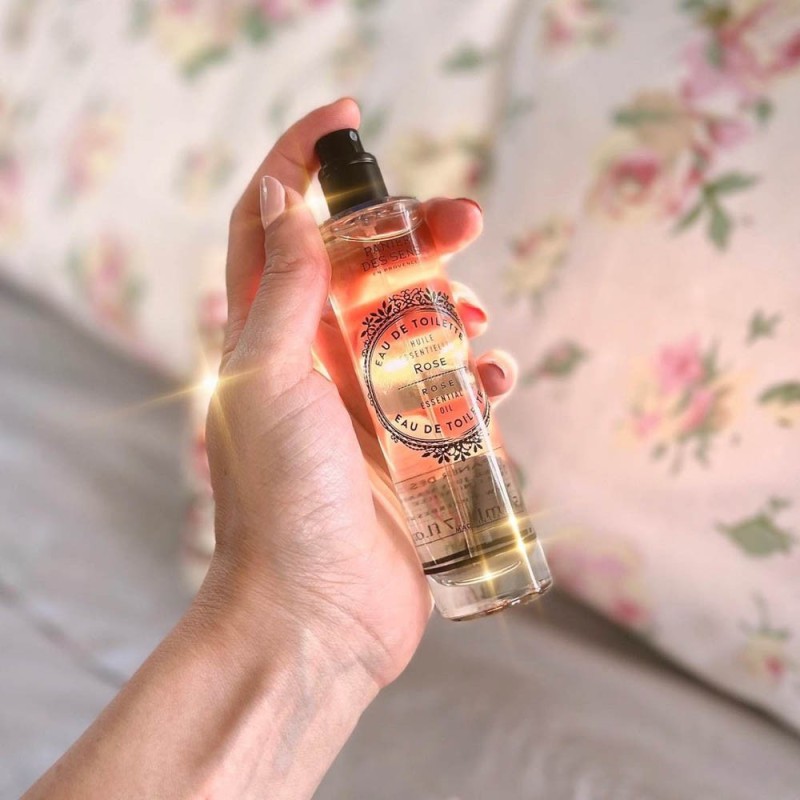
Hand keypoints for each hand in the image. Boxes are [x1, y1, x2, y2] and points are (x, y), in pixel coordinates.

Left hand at [203, 98, 518, 687]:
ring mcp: (364, 403)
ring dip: (451, 306)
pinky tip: (494, 380)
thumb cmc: (281, 503)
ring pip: (416, 324)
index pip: (275, 227)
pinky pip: (451, 390)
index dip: (301, 165)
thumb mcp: (269, 383)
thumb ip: (280, 293)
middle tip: (466, 221)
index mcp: (268, 337)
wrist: (317, 614)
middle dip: (413, 235)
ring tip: (477, 317)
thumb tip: (278, 199)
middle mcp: (314, 361)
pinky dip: (477, 375)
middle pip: (365, 269)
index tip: (348, 121)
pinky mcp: (408, 445)